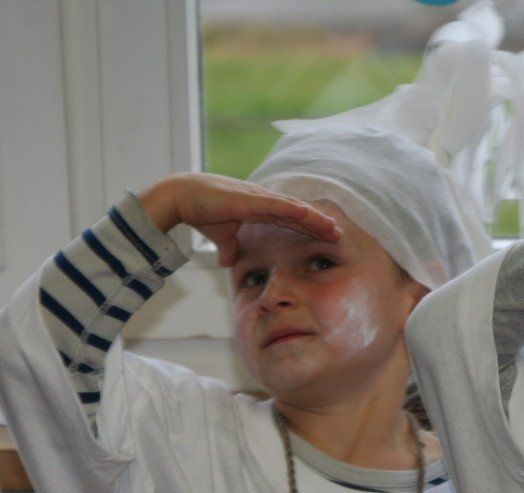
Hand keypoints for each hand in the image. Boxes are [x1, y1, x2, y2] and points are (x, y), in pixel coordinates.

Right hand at [139, 172, 339, 265]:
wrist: (183, 197)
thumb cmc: (202, 212)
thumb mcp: (222, 237)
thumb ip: (230, 249)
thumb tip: (229, 264)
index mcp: (260, 208)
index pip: (291, 220)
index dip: (310, 229)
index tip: (326, 239)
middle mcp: (264, 200)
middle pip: (299, 214)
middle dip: (319, 225)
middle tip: (340, 236)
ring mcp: (260, 197)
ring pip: (294, 210)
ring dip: (315, 219)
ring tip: (333, 229)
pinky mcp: (251, 198)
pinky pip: (279, 205)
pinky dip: (295, 211)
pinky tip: (310, 216)